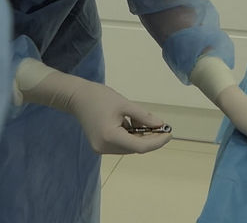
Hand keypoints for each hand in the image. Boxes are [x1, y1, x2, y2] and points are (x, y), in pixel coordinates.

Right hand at [21, 66, 171, 154]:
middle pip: (135, 148)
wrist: (76, 97)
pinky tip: (132, 124)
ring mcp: (101, 148)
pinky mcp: (100, 146)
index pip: (139, 146)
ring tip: (144, 121)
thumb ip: (143, 116)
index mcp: (110, 136)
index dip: (157, 142)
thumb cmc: (99, 97)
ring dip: (141, 137)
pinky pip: (122, 144)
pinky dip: (131, 136)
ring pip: (129, 147)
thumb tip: (160, 125)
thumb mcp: (125, 104)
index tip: (169, 133)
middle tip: (162, 126)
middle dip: (150, 138)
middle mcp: (105, 147)